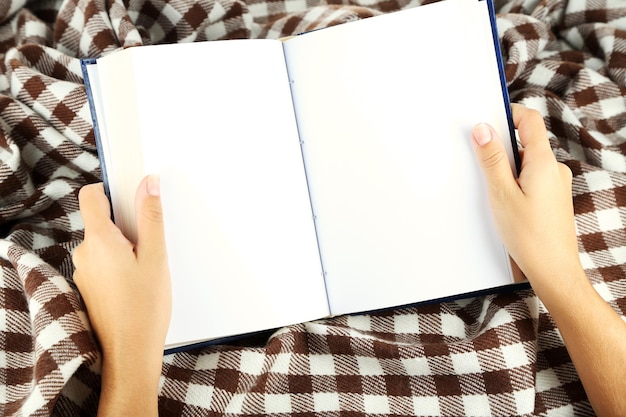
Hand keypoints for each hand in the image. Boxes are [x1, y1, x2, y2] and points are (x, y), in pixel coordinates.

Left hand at [73, 175, 170, 416]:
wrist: (130, 352)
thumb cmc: (144, 309)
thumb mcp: (156, 256)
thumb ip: (151, 217)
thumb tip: (148, 184)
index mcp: (98, 241)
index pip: (91, 196)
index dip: (111, 189)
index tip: (133, 195)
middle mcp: (84, 254)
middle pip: (102, 220)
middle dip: (127, 224)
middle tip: (150, 243)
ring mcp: (85, 272)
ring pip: (105, 243)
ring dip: (125, 245)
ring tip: (147, 267)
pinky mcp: (90, 287)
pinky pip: (104, 262)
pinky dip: (120, 262)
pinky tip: (139, 281)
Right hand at [472, 105, 625, 416]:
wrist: (554, 270)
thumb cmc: (529, 236)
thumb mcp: (501, 194)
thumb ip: (492, 160)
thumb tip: (483, 129)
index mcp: (543, 162)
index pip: (530, 120)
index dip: (508, 113)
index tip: (486, 117)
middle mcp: (554, 169)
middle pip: (526, 141)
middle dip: (501, 144)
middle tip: (479, 157)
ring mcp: (555, 184)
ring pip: (527, 162)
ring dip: (507, 166)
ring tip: (489, 187)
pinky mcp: (553, 198)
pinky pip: (532, 178)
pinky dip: (515, 181)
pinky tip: (502, 200)